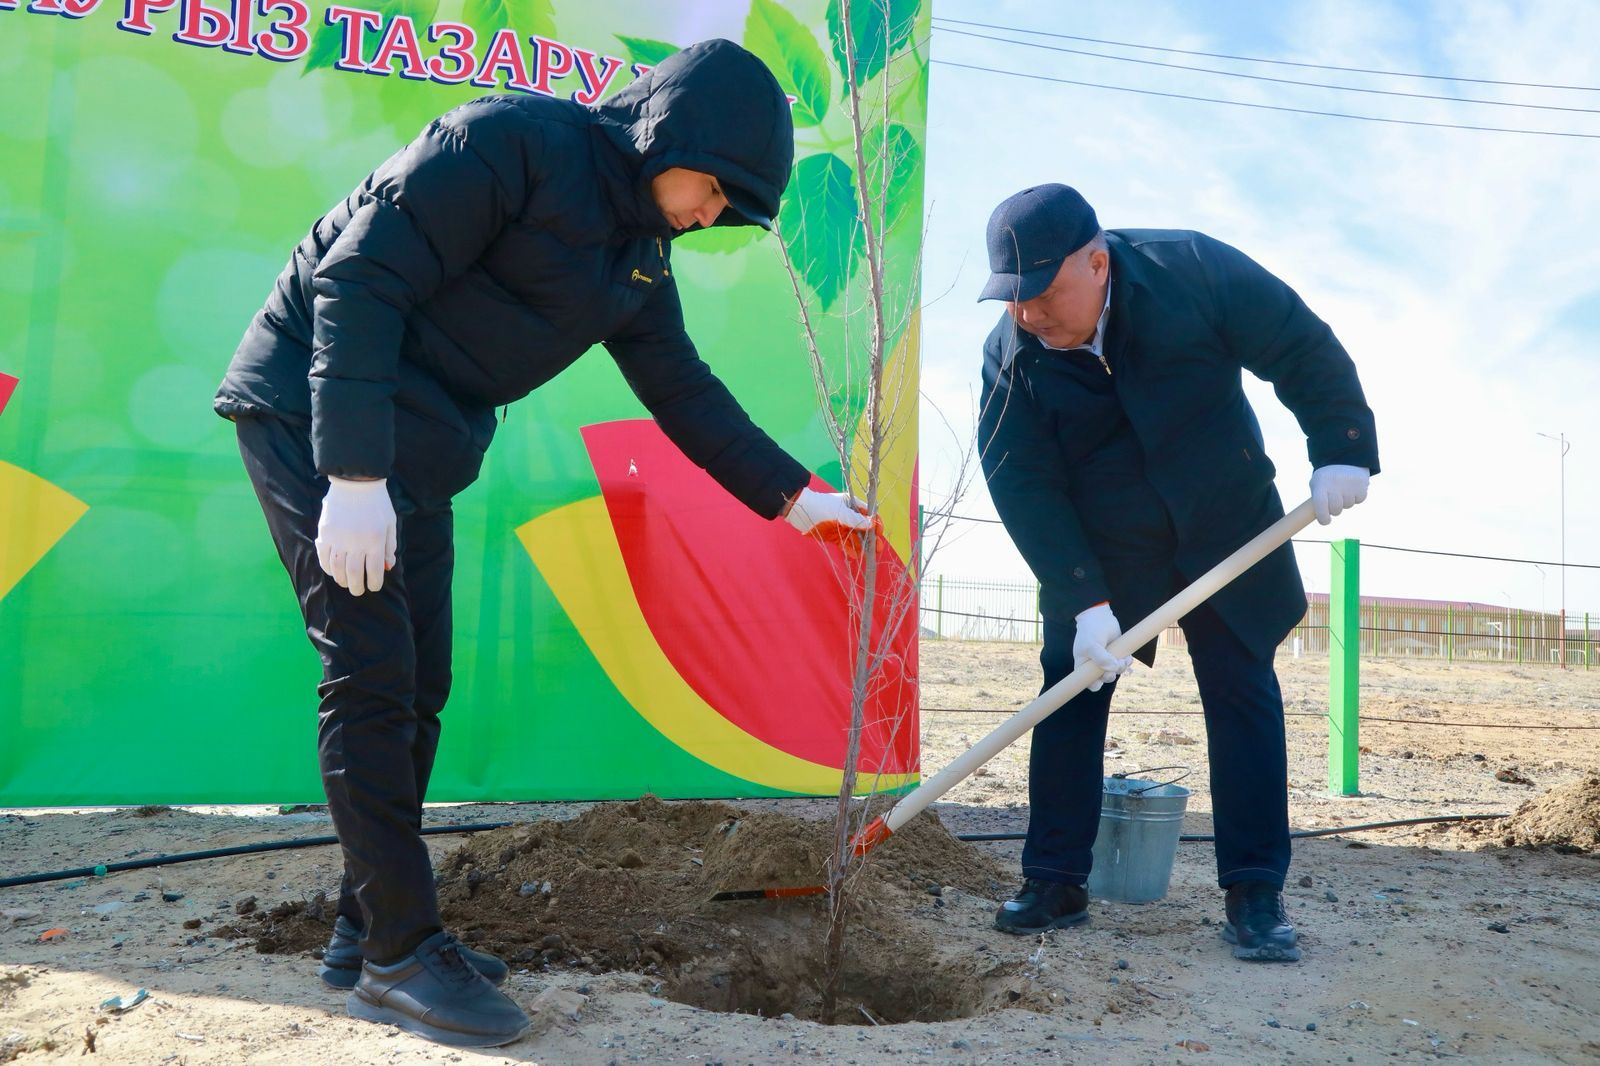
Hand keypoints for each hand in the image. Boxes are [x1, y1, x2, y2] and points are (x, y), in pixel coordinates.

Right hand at [316, 476, 396, 596]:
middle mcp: (356, 542)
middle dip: (356, 587)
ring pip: (337, 568)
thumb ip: (389, 547)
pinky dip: (327, 567)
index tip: (373, 587)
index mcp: (375, 540)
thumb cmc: (377, 503)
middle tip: (358, 591)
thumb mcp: (390, 524)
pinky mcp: (325, 533)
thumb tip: (387, 567)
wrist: (356, 481)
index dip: (374, 583)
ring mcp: (338, 538)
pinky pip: (323, 556)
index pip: (374, 571)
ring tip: (345, 583)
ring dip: (341, 579)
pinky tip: (332, 571)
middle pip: (354, 574)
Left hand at [783, 487, 878, 557]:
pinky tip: (855, 556)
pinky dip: (850, 550)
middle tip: (878, 550)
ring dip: (861, 547)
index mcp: (852, 505)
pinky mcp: (834, 536)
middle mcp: (849, 516)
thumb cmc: (821, 508)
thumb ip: (856, 520)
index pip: (869, 514)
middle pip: (864, 529)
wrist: (800, 513)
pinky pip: (845, 544)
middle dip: (871, 539)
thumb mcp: (840, 513)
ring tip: (867, 557)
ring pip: (855, 538)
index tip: (879, 534)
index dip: (875, 523)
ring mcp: (841, 527)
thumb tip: (873, 523)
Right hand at [1073, 602, 1132, 691]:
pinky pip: (1125, 665)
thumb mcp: (1091, 645)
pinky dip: (1128, 662)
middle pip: (1105, 679)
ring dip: (1122, 667)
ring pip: (1116, 672)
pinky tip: (1127, 657)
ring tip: (1123, 658)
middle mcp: (1095, 666)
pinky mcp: (1117, 655)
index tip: (1101, 675)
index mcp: (1084, 666)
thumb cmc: (1090, 631)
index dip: (1096, 683)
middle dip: (1112, 673)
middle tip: (1115, 662)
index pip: (1090, 684)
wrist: (1099, 616)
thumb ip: (1101, 658)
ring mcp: (1107, 661)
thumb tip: (1113, 668)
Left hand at [1309, 465, 1369, 525]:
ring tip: (1344, 488)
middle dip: (1335, 509)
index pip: (1321, 507)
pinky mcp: (1362, 486)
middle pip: (1336, 510)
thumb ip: (1317, 499)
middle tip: (1335, 499)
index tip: (1326, 521)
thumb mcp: (1317, 483)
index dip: (1323, 518)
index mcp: (1321, 486)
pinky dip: (1357, 496)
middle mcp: (1335, 486)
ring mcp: (1349, 486)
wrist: (1346, 457)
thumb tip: (1319, 517)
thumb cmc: (1328, 476)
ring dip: (1346, 501)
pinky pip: (1359, 500)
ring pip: (1348, 505)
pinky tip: (1353, 487)